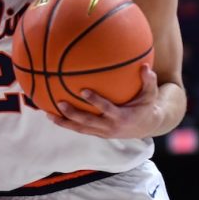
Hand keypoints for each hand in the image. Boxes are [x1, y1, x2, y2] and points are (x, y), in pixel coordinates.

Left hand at [46, 64, 161, 138]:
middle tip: (60, 103)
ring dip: (65, 122)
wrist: (146, 127)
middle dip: (73, 114)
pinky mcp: (97, 134)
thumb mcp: (150, 94)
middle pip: (88, 122)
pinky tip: (52, 116)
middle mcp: (110, 127)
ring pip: (81, 129)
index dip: (95, 101)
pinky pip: (80, 129)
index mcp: (121, 117)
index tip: (83, 91)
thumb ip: (148, 80)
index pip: (107, 109)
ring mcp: (103, 132)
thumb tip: (145, 65)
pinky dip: (67, 124)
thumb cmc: (146, 106)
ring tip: (48, 114)